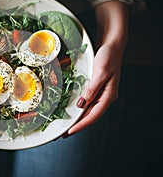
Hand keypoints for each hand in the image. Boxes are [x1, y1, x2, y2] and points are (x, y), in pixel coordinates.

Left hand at [63, 1, 129, 137]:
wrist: (112, 43)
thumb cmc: (109, 56)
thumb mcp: (100, 73)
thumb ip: (91, 90)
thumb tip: (81, 105)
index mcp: (108, 95)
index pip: (93, 115)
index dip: (81, 125)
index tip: (70, 132)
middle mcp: (105, 95)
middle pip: (90, 114)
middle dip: (78, 124)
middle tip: (64, 133)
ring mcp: (101, 91)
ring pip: (88, 109)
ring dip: (78, 117)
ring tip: (67, 124)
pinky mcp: (96, 86)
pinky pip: (87, 100)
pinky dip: (79, 106)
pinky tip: (72, 109)